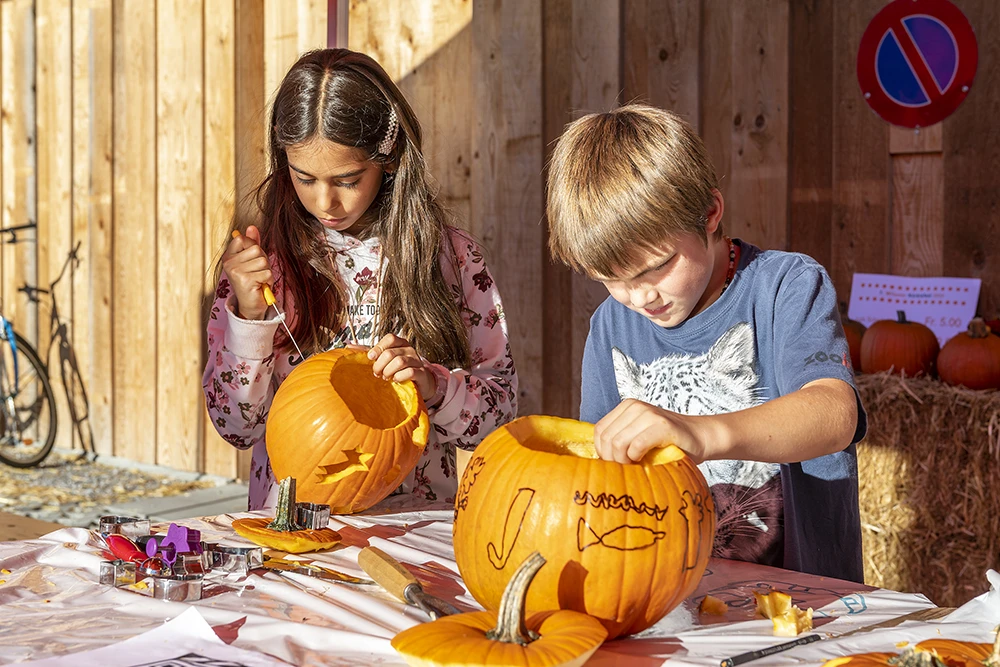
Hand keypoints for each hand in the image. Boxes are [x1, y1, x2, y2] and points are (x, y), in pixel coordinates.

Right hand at [222, 225, 272, 319]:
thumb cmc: (253, 280)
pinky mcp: (245, 280)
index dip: (253, 246)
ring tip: (259, 279)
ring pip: (263, 261)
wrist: (251, 304)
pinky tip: (260, 286)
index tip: (252, 259)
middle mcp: (229, 263)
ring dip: (266, 271)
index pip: (242, 239)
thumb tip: (251, 227)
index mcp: (229, 256)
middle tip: (257, 272)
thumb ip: (252, 243)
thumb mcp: (252, 260)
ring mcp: (235, 272)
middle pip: (256, 249)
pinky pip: (266, 272)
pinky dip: (268, 280)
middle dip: (263, 261)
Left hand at [367, 334, 435, 400]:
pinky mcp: (421, 372)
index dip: (378, 347)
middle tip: (377, 373)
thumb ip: (377, 355)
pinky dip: (399, 377)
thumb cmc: (401, 370)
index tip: (371, 357)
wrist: (420, 382)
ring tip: (386, 377)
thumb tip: (356, 348)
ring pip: (399, 362)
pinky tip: (396, 380)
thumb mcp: (390, 360)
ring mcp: (416, 361)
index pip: (390, 338)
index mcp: (401, 344)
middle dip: (379, 365)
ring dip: (388, 371)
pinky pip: (409, 372)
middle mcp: (409, 350)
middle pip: (390, 353)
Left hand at [593, 399, 708, 464]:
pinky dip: (637, 458)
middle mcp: (635, 407)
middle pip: (607, 439)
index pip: (599, 431)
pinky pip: (636, 446)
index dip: (603, 452)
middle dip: (613, 460)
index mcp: (626, 407)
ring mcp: (648, 414)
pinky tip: (645, 461)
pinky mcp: (662, 425)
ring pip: (618, 443)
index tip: (617, 463)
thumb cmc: (666, 443)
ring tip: (636, 465)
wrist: (699, 438)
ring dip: (624, 461)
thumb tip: (595, 462)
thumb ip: (619, 440)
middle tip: (627, 468)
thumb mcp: (637, 436)